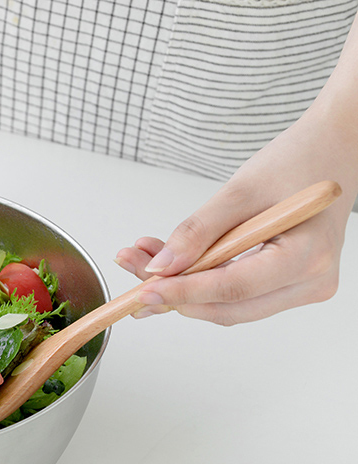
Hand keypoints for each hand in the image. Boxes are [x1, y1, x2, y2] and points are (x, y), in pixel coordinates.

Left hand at [114, 108, 355, 324]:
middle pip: (228, 308)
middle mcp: (312, 282)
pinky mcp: (290, 286)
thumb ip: (199, 231)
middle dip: (175, 294)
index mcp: (307, 256)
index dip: (183, 293)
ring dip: (183, 289)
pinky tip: (172, 264)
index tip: (143, 289)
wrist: (333, 151)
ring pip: (229, 307)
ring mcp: (304, 288)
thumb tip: (161, 268)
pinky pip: (238, 296)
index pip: (233, 289)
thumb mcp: (240, 190)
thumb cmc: (299, 161)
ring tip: (146, 259)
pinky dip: (202, 283)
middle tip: (134, 270)